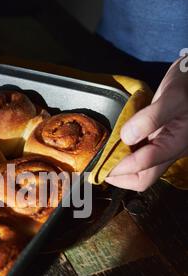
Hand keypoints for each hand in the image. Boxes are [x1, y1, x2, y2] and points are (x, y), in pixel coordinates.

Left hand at [106, 58, 187, 190]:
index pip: (143, 166)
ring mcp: (164, 146)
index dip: (119, 168)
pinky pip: (141, 156)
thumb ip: (151, 119)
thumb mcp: (172, 98)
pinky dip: (125, 156)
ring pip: (141, 169)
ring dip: (121, 168)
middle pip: (143, 178)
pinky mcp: (159, 139)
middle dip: (119, 176)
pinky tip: (115, 147)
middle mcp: (169, 151)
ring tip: (104, 158)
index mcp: (175, 145)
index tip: (100, 163)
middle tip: (100, 167)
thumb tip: (127, 138)